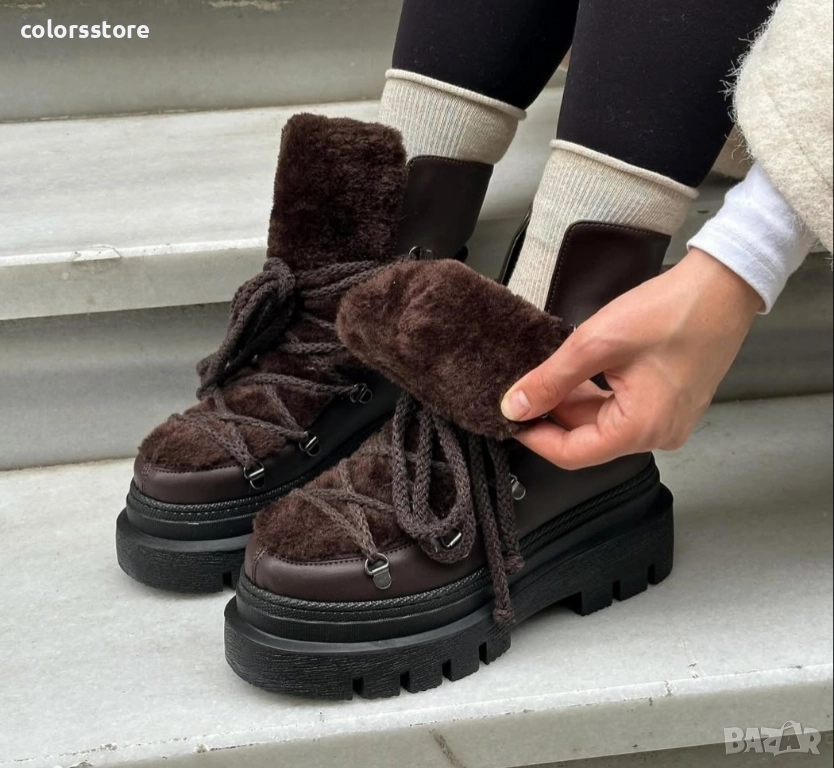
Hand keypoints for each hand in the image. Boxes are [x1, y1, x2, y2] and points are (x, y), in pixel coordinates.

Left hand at [500, 248, 762, 468]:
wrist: (722, 286)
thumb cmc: (671, 311)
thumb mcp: (595, 344)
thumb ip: (550, 380)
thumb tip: (516, 406)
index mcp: (642, 429)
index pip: (573, 455)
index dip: (536, 438)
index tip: (511, 419)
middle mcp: (659, 434)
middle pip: (588, 439)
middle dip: (554, 414)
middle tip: (525, 387)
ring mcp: (669, 420)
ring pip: (604, 423)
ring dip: (575, 401)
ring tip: (552, 372)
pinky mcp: (671, 404)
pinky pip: (623, 410)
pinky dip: (598, 394)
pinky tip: (582, 370)